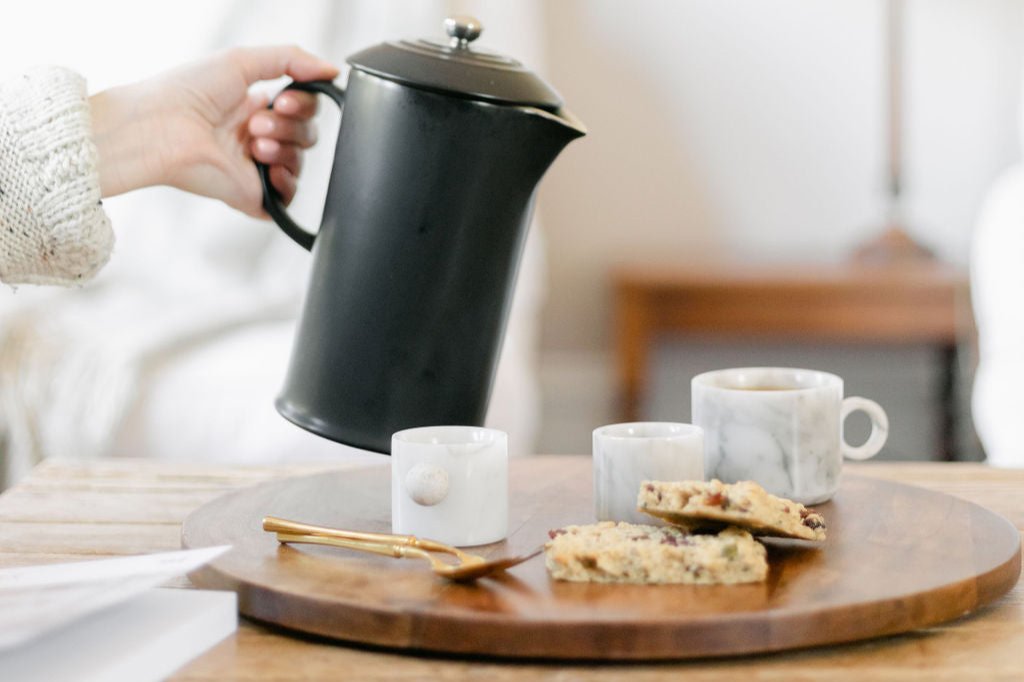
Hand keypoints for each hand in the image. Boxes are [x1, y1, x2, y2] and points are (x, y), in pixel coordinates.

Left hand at [90, 45, 338, 216]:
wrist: (161, 128)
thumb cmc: (186, 93)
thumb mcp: (242, 60)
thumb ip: (292, 59)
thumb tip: (333, 70)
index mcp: (255, 108)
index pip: (304, 108)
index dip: (302, 103)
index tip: (280, 99)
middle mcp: (258, 139)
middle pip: (307, 134)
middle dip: (289, 125)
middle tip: (256, 124)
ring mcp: (256, 169)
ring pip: (300, 161)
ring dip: (284, 148)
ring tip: (253, 144)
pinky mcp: (253, 196)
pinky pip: (290, 195)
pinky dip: (287, 181)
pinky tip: (269, 168)